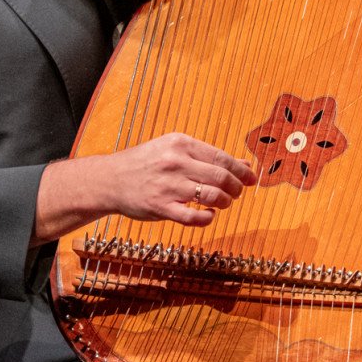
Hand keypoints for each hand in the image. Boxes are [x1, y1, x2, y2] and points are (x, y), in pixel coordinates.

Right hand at [34, 132, 254, 242]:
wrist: (111, 179)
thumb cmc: (147, 163)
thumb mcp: (175, 149)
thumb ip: (207, 156)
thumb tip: (244, 165)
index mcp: (180, 143)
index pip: (221, 157)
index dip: (241, 170)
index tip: (251, 178)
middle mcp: (175, 162)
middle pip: (221, 176)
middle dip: (236, 188)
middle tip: (237, 193)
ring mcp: (168, 186)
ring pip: (211, 196)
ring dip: (224, 202)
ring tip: (223, 203)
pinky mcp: (161, 207)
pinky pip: (193, 217)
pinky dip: (207, 218)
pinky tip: (208, 215)